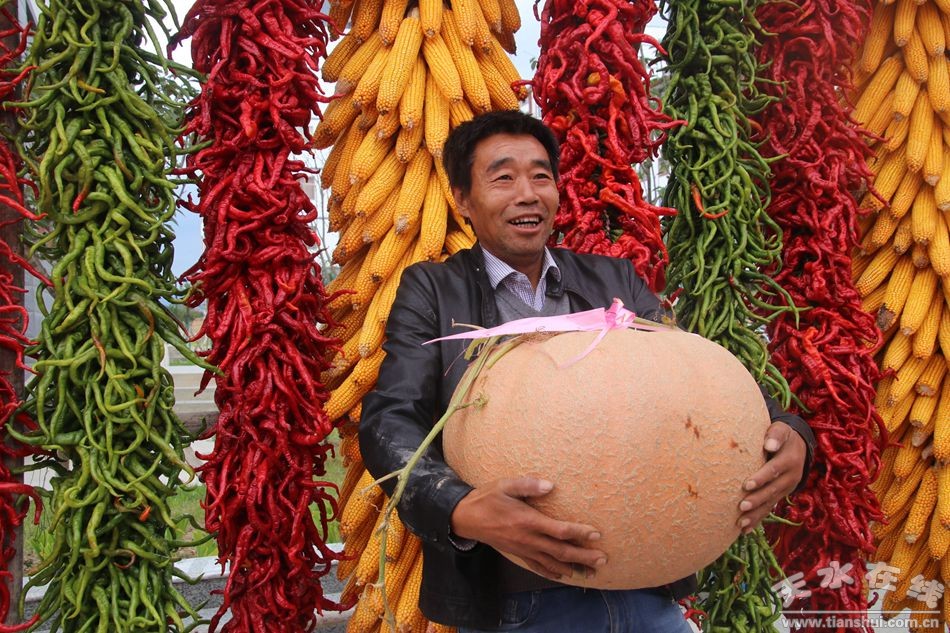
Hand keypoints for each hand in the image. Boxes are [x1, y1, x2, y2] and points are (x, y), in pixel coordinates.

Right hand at [450, 476, 607, 580]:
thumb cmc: (487, 498)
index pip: (559, 530)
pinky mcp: (517, 553)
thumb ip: (528, 484)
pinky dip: (552, 572)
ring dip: (573, 568)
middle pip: (561, 551)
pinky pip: (537, 567)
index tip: (596, 534)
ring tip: (591, 573)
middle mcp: (527, 538)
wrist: (466, 517)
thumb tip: (550, 485)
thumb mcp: (505, 485)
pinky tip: (563, 576)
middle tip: (603, 560)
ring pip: (552, 563)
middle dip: (583, 556)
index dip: (579, 533)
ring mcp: (523, 549)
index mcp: (527, 520)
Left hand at [737, 423, 806, 534]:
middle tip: (741, 507)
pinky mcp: (781, 495)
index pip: (773, 470)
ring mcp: (786, 488)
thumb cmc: (783, 435)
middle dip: (757, 500)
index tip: (746, 485)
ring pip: (770, 503)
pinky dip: (758, 519)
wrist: (799, 445)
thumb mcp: (782, 430)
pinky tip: (746, 530)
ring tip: (741, 524)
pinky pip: (770, 508)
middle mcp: (791, 477)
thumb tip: (769, 444)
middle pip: (772, 490)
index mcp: (789, 461)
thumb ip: (775, 435)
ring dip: (756, 514)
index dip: (760, 478)